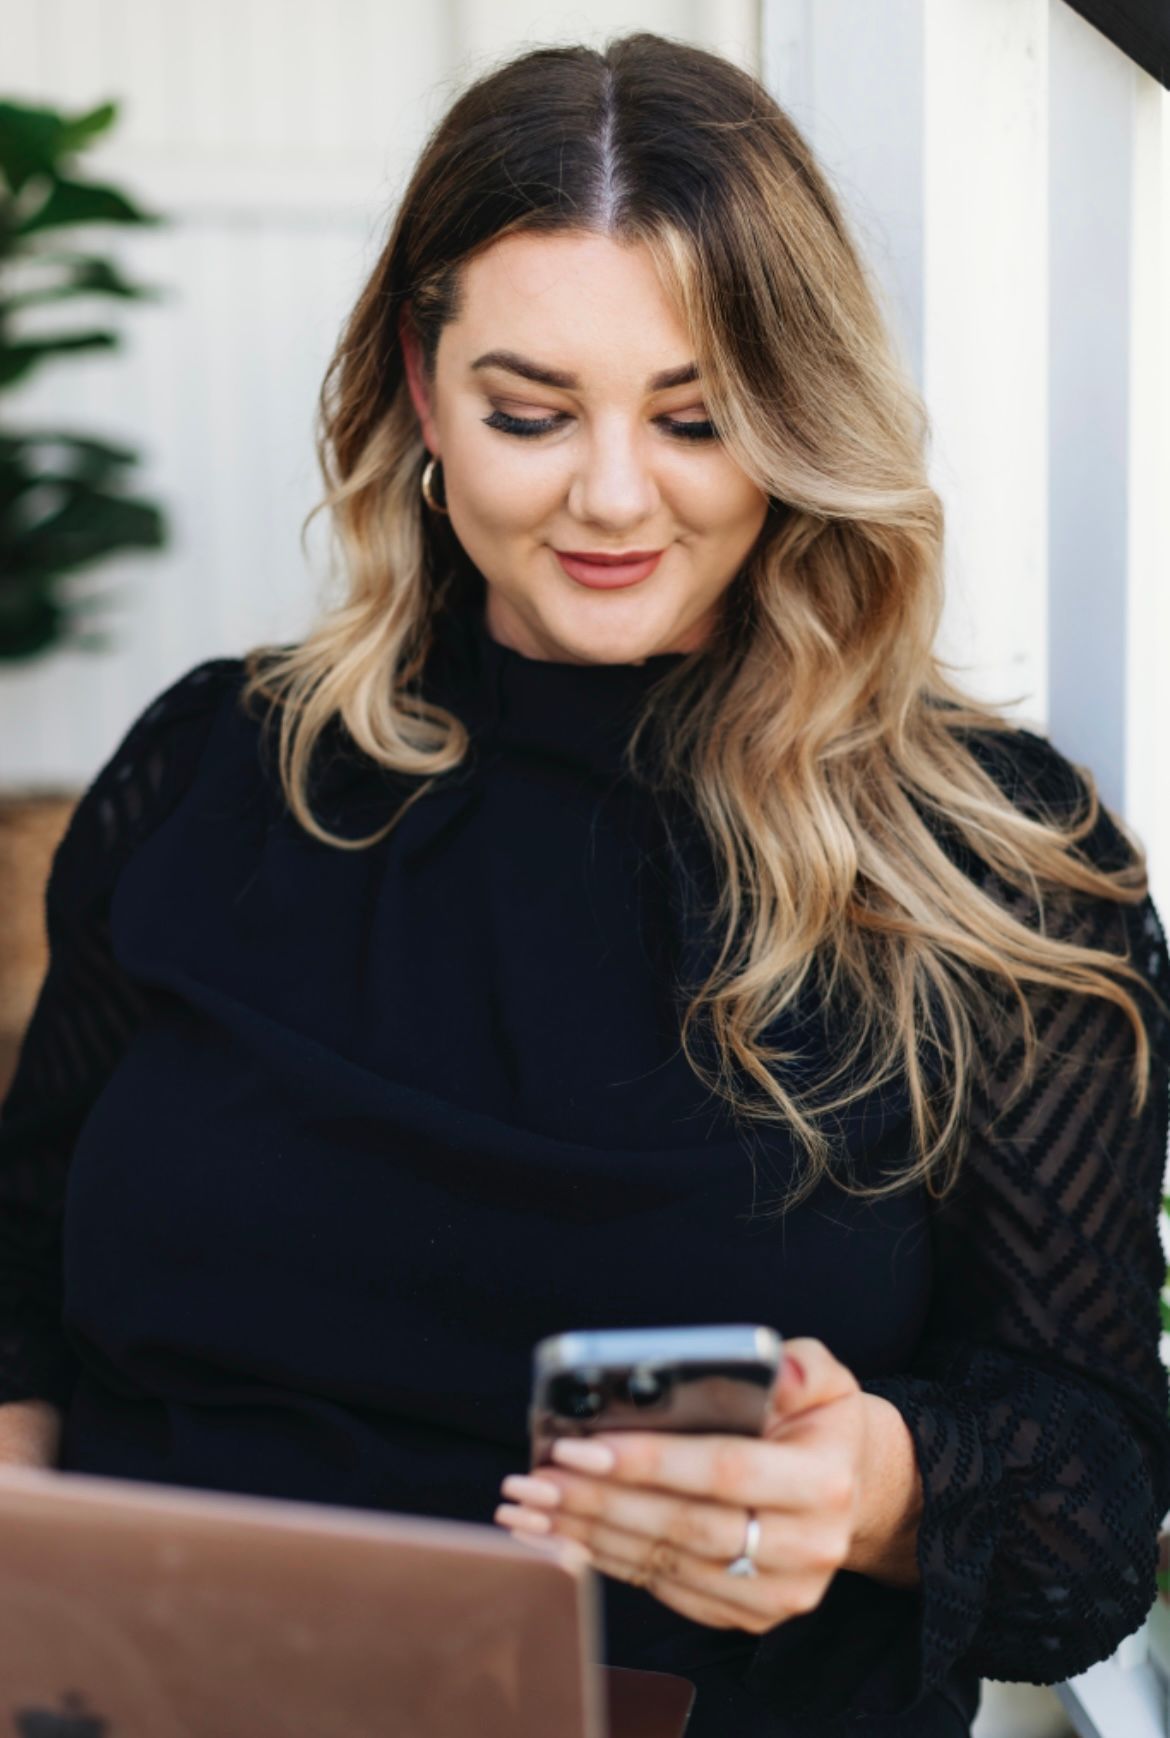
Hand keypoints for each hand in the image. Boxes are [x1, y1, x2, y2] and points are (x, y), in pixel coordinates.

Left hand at [494, 1338, 899, 1633]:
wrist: (850, 1488)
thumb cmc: (817, 1421)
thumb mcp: (823, 1378)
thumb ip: (801, 1365)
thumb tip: (773, 1367)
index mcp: (824, 1481)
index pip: (724, 1470)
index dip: (650, 1460)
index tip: (582, 1445)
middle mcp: (807, 1546)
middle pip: (685, 1524)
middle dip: (601, 1500)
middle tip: (536, 1478)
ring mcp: (779, 1592)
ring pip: (668, 1562)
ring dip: (590, 1533)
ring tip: (531, 1505)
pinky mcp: (750, 1615)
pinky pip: (667, 1587)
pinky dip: (609, 1560)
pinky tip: (563, 1535)